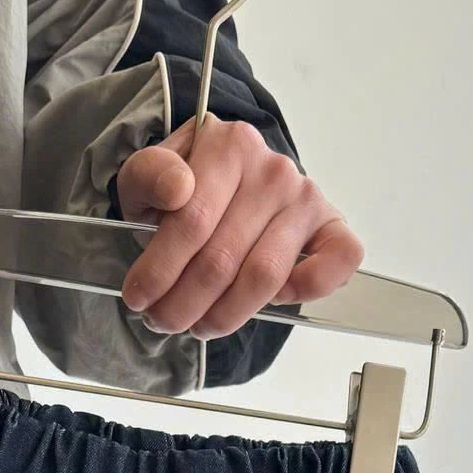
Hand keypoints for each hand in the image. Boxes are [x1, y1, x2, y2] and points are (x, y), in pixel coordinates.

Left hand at [116, 114, 363, 338]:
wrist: (227, 182)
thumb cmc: (187, 188)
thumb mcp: (149, 176)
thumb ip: (149, 176)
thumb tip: (176, 189)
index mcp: (230, 146)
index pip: (192, 221)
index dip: (159, 270)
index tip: (137, 297)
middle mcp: (274, 170)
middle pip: (223, 258)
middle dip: (184, 303)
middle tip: (162, 321)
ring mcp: (306, 199)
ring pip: (264, 276)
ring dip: (225, 314)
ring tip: (197, 326)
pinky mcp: (332, 227)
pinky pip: (335, 262)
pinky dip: (304, 290)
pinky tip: (270, 302)